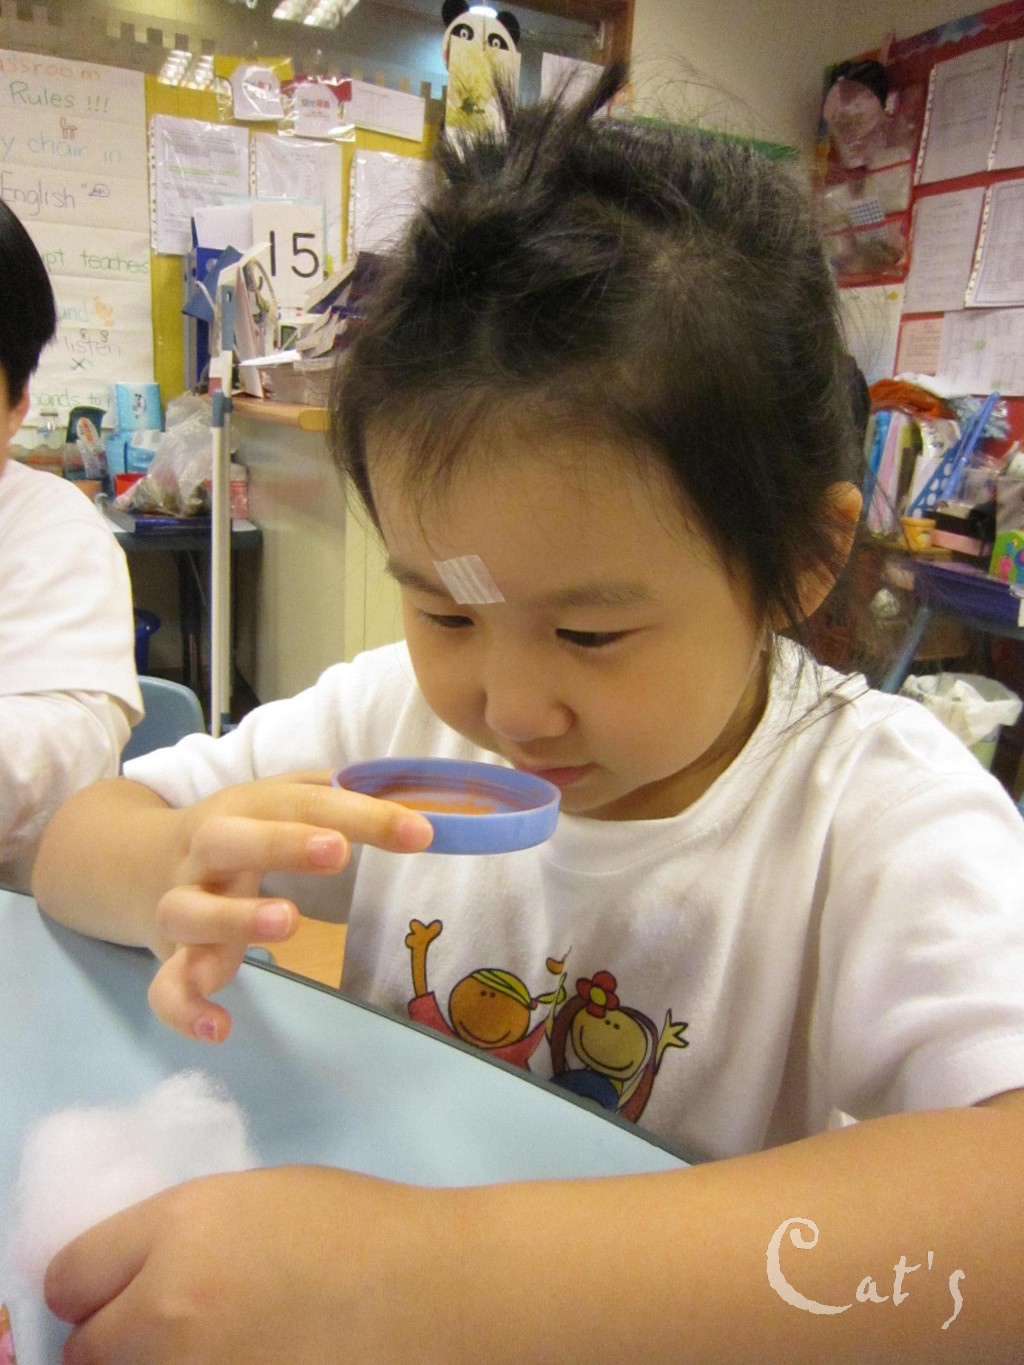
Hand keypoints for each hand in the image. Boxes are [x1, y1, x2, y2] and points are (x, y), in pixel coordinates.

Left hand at [44, 1167, 461, 1364]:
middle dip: (116, 1337)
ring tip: (220, 1342)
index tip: (113, 1289)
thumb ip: (180, 1232)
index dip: (89, 1285)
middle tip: (164, 1328)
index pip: (68, 1278)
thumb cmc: (354, 1226)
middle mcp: (168, 1309)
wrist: (431, 1291)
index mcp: (178, 1229)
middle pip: (86, 1349)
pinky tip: (256, 1357)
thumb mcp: (253, 1199)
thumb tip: (135, 1273)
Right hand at [148, 772, 432, 1040]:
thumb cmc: (244, 829)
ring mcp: (183, 905)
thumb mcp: (285, 799)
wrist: (138, 862)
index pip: (303, 800)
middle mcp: (206, 853)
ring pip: (189, 910)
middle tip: (336, 853)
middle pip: (227, 839)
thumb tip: (424, 793)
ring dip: (235, 917)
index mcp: (245, 807)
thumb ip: (346, 794)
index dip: (362, 815)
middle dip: (280, 842)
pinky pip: (165, 987)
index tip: (419, 833)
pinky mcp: (172, 958)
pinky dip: (186, 1008)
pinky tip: (222, 1027)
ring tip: (289, 923)